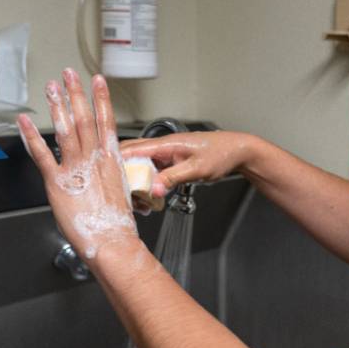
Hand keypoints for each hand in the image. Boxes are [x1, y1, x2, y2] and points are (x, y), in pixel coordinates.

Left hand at [17, 69, 138, 259]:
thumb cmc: (117, 223)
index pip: (107, 122)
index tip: (98, 82)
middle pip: (84, 119)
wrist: (112, 240)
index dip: (102, 99)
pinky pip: (42, 154)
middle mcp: (94, 159)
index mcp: (112, 161)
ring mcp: (76, 168)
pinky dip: (32, 136)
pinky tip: (25, 121)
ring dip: (58, 106)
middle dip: (76, 94)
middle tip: (69, 75)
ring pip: (66, 129)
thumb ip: (111, 176)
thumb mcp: (122, 192)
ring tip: (52, 87)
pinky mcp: (57, 182)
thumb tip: (107, 172)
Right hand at [121, 130, 258, 197]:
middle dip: (125, 177)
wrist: (237, 151)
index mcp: (166, 144)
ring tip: (140, 203)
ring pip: (141, 167)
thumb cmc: (221, 154)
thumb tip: (154, 189)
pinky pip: (154, 172)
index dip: (117, 164)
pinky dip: (150, 185)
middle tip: (126, 197)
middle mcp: (163, 147)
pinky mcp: (171, 163)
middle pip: (131, 158)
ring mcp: (166, 155)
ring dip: (138, 183)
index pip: (131, 150)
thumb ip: (173, 178)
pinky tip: (152, 198)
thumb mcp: (196, 169)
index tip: (111, 181)